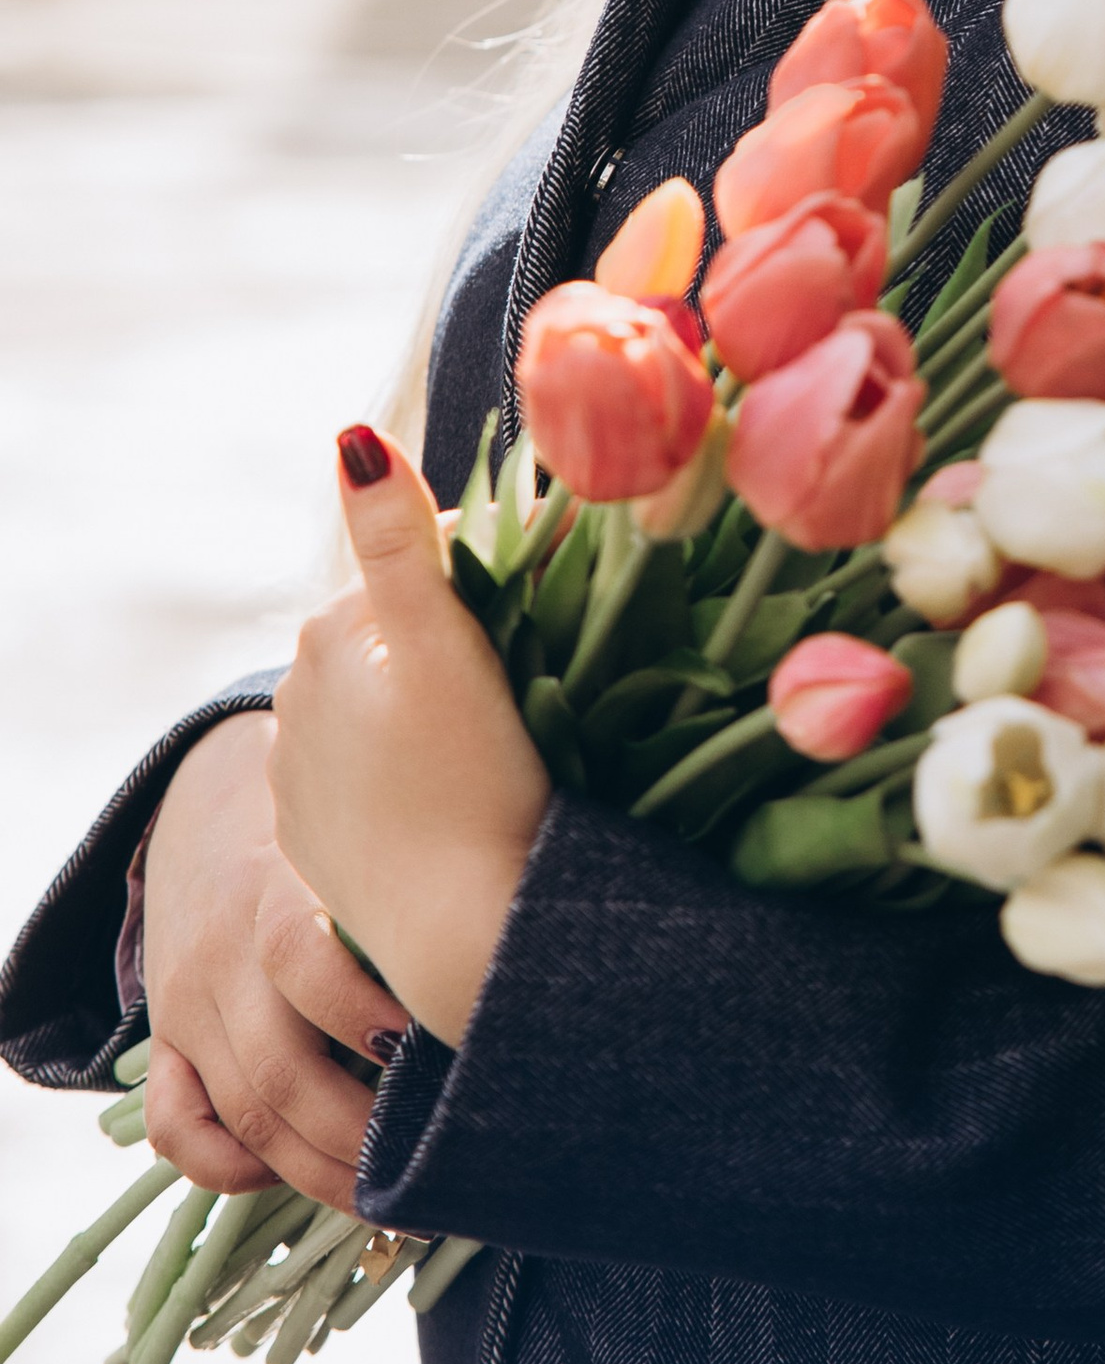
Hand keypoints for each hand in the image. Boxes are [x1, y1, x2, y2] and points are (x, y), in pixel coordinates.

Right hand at [141, 710, 412, 1210]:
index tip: (435, 1048)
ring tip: (395, 1200)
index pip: (300, 956)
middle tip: (439, 1168)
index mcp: (275, 884)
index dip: (362, 1013)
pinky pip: (176, 1126)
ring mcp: (189, 1000)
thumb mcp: (364, 828)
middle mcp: (224, 951)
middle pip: (280, 1070)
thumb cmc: (331, 827)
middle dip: (362, 1137)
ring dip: (320, 1171)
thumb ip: (418, 873)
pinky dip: (227, 1166)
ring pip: (246, 1112)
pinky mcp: (165, 1039)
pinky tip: (288, 1175)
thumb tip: (519, 935)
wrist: (208, 798)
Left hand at [268, 426, 553, 1051]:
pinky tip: (444, 792)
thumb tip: (351, 433)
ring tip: (490, 738)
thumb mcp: (445, 642)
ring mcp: (297, 771)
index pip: (423, 559)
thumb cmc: (473, 777)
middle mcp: (294, 693)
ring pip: (378, 701)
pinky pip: (363, 773)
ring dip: (422, 700)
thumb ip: (399, 534)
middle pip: (396, 631)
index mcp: (332, 630)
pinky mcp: (310, 835)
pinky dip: (401, 768)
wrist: (458, 930)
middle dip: (451, 634)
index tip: (551, 601)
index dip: (495, 568)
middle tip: (530, 672)